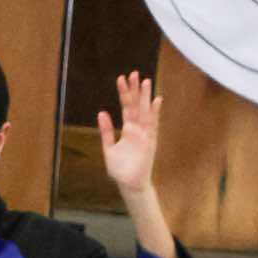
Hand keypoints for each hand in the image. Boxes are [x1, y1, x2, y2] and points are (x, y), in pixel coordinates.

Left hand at [98, 72, 161, 193]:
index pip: (126, 107)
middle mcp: (137, 129)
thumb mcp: (109, 148)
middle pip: (136, 105)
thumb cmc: (120, 169)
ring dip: (146, 97)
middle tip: (133, 73)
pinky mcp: (150, 141)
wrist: (129, 184)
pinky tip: (156, 101)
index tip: (121, 78)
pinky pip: (153, 125)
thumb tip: (101, 112)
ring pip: (145, 111)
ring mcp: (144, 134)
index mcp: (127, 129)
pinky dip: (154, 113)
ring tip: (146, 81)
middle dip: (135, 90)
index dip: (123, 93)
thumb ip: (106, 132)